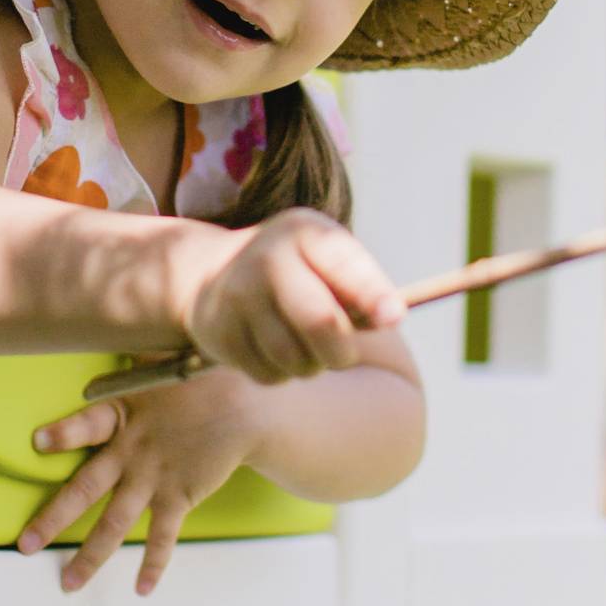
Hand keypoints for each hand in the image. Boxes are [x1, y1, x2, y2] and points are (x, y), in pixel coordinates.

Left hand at [20, 369, 259, 594]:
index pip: (88, 425)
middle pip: (85, 490)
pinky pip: (163, 536)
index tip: (37, 443)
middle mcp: (133, 453)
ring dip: (91, 555)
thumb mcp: (159, 358)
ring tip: (67, 583)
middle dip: (53, 519)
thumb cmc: (198, 376)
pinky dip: (154, 563)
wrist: (248, 406)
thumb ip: (127, 358)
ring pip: (116, 524)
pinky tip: (140, 589)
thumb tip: (102, 319)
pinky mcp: (179, 496)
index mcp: (123, 416)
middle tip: (24, 546)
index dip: (65, 434)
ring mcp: (155, 479)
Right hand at [178, 209, 403, 386]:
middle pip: (321, 322)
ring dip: (310, 365)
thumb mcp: (325, 262)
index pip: (344, 263)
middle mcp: (267, 257)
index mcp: (303, 231)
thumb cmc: (294, 273)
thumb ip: (360, 288)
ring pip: (295, 358)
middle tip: (345, 355)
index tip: (396, 318)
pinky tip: (272, 351)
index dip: (373, 293)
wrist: (210, 272)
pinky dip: (281, 373)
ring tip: (303, 348)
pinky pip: (269, 374)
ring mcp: (238, 294)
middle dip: (343, 351)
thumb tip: (392, 317)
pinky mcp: (219, 332)